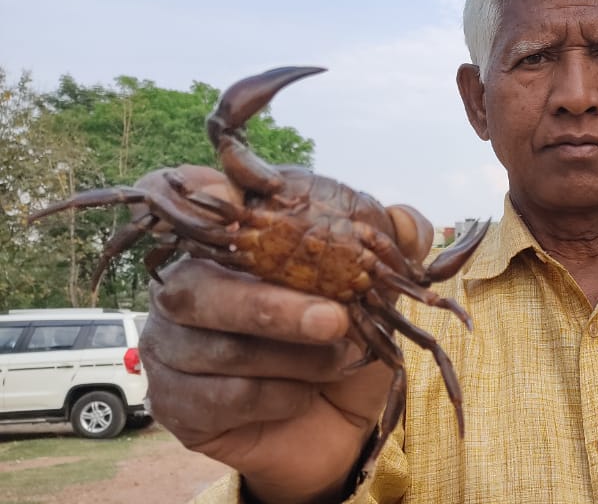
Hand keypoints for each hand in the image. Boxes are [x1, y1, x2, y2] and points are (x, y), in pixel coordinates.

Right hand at [138, 169, 393, 503]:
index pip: (181, 199)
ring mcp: (169, 350)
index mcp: (224, 248)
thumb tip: (407, 220)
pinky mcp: (175, 405)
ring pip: (218, 348)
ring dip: (294, 359)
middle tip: (335, 319)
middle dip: (271, 305)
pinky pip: (225, 397)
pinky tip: (305, 395)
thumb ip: (390, 247)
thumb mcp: (373, 293)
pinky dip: (280, 396)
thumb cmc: (341, 343)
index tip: (229, 196)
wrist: (337, 426)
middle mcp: (182, 291)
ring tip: (341, 360)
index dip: (192, 192)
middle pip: (195, 287)